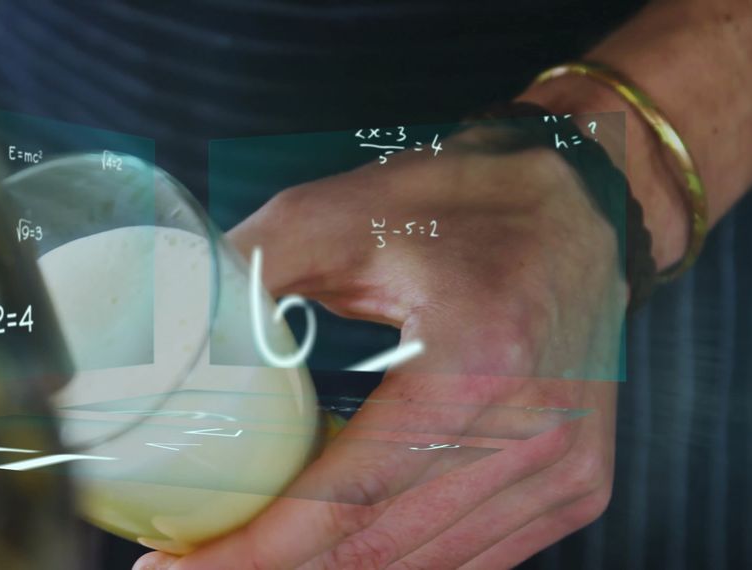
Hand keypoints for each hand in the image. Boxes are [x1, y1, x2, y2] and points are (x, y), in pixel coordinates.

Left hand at [135, 127, 626, 568]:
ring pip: (424, 566)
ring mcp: (564, 470)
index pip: (348, 496)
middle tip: (194, 564)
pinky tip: (334, 545)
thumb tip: (167, 323)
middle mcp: (534, 434)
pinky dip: (395, 561)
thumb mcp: (343, 213)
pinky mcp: (574, 484)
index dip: (254, 550)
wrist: (584, 203)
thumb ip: (249, 270)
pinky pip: (472, 558)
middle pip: (380, 548)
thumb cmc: (466, 201)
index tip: (174, 565)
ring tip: (252, 556)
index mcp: (479, 363)